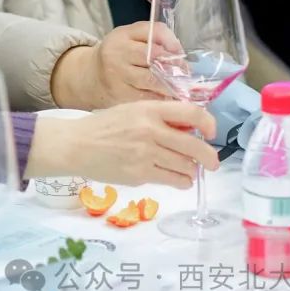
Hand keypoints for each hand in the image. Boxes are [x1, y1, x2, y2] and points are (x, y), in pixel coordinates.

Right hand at [24, 101, 219, 189]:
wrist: (78, 145)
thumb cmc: (105, 126)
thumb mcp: (133, 110)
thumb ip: (160, 116)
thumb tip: (192, 128)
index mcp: (149, 109)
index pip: (192, 113)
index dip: (209, 123)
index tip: (211, 132)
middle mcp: (151, 130)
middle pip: (195, 146)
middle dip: (209, 157)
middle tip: (212, 163)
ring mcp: (146, 154)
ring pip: (187, 167)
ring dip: (192, 170)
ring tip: (187, 170)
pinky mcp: (140, 175)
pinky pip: (173, 180)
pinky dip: (180, 181)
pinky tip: (176, 178)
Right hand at [50, 22, 179, 108]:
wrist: (89, 76)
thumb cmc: (118, 54)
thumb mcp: (132, 36)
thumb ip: (156, 34)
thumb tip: (178, 51)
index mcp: (121, 38)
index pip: (153, 38)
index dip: (172, 48)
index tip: (181, 56)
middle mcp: (116, 58)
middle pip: (153, 64)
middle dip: (174, 71)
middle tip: (185, 76)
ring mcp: (116, 81)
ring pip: (152, 85)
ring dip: (171, 89)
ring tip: (180, 89)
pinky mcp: (119, 100)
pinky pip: (147, 102)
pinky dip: (161, 102)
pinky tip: (167, 101)